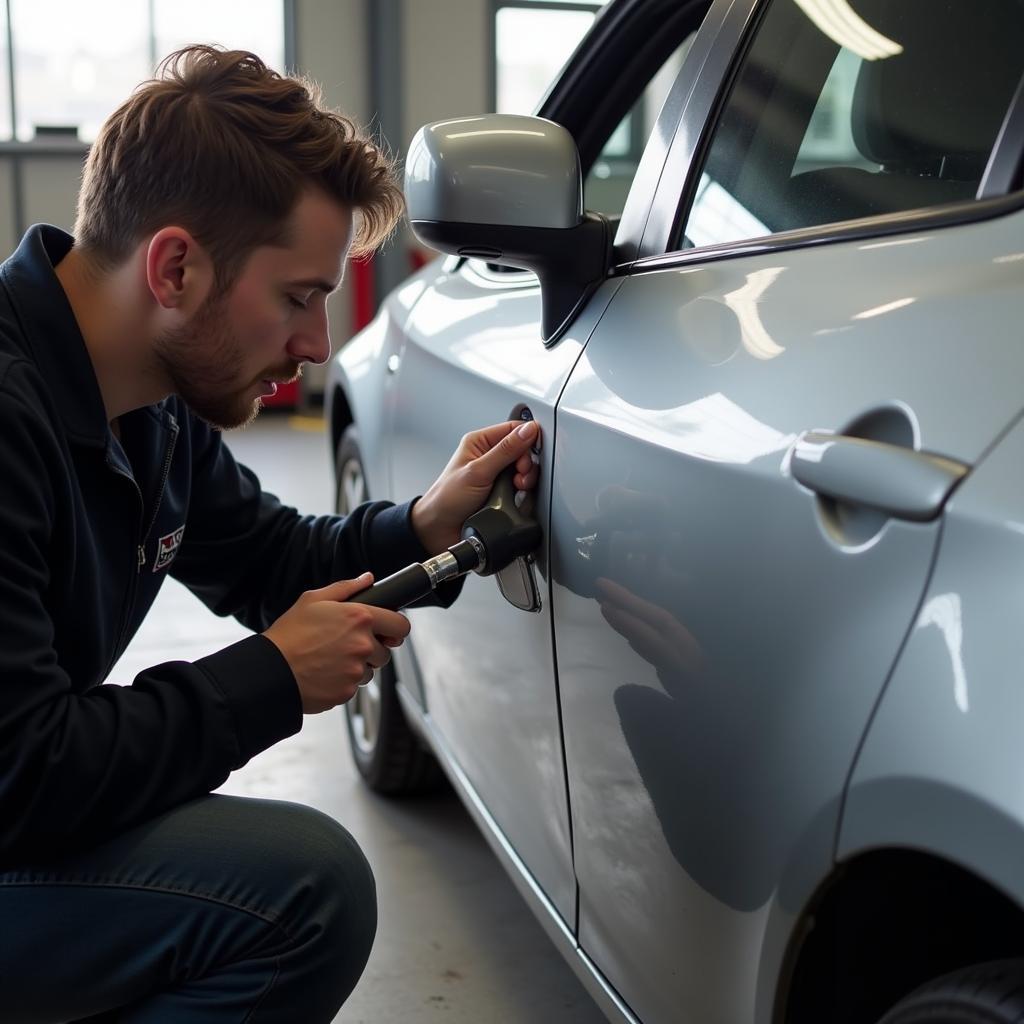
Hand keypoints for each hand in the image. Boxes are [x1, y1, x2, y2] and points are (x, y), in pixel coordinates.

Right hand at [263, 574, 410, 713]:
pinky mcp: (348, 691)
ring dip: (358, 667)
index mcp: (360, 618)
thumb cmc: (289, 634)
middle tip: (345, 646)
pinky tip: (324, 673)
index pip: (401, 625)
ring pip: (371, 671)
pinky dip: (343, 682)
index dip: (395, 628)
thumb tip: (367, 579)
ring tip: (330, 659)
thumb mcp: (313, 600)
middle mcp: (363, 645)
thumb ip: (346, 587)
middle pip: (386, 652)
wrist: (270, 670)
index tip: (387, 631)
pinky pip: (354, 687)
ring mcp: (357, 670)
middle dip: (372, 650)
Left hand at [411, 420, 540, 554]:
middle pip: (523, 450)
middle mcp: (489, 455)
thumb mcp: (478, 471)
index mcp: (480, 442)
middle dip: (526, 463)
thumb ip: (505, 450)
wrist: (440, 529)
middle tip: (519, 475)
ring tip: (517, 487)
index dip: (528, 439)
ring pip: (524, 470)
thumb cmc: (447, 498)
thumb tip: (528, 431)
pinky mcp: (502, 491)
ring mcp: (496, 474)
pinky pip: (521, 487)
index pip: (513, 429)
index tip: (529, 454)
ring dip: (525, 479)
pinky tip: (516, 496)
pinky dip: (523, 492)